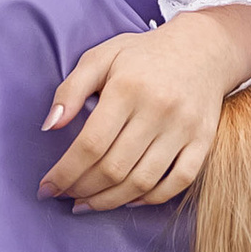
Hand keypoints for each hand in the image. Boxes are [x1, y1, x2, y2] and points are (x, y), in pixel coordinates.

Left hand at [37, 7, 250, 211]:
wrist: (202, 48)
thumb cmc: (142, 55)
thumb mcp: (101, 57)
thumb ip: (71, 90)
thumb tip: (50, 127)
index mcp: (127, 88)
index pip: (91, 144)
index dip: (65, 172)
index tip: (47, 187)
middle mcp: (158, 109)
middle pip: (114, 167)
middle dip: (83, 189)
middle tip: (66, 195)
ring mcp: (184, 128)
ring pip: (143, 181)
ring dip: (110, 201)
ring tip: (88, 203)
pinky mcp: (203, 141)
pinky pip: (177, 182)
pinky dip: (151, 199)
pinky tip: (128, 200)